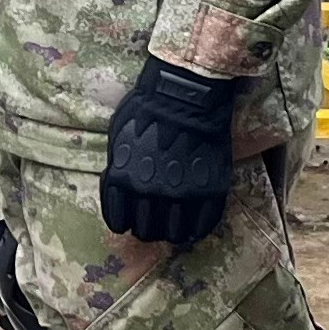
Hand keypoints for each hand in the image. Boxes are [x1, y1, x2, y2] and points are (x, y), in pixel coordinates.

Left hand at [99, 59, 242, 245]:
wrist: (186, 95)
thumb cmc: (147, 109)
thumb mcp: (118, 139)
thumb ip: (119, 168)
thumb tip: (119, 188)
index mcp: (123, 180)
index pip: (118, 221)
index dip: (124, 223)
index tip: (129, 220)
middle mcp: (149, 193)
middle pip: (146, 231)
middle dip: (147, 228)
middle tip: (152, 222)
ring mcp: (182, 194)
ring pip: (174, 234)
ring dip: (171, 233)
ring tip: (173, 227)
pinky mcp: (210, 192)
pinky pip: (203, 225)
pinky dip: (196, 231)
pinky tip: (193, 229)